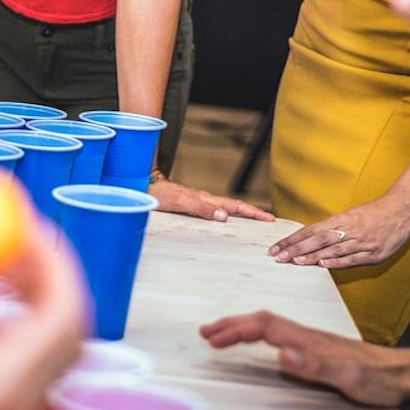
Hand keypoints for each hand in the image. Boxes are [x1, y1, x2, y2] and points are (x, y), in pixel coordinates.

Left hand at [150, 176, 273, 222]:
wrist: (140, 186)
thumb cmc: (157, 194)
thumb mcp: (179, 202)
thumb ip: (201, 208)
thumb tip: (224, 216)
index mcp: (205, 199)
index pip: (234, 206)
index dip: (252, 212)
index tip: (268, 218)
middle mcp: (204, 200)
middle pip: (233, 206)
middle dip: (252, 213)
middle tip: (268, 221)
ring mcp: (197, 202)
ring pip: (224, 209)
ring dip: (240, 215)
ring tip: (253, 223)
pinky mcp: (190, 206)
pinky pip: (213, 212)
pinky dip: (225, 216)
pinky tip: (225, 223)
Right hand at [199, 310, 403, 406]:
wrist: (403, 373)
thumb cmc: (377, 378)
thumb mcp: (346, 377)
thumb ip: (313, 364)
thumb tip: (280, 351)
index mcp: (308, 339)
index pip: (264, 326)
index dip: (236, 329)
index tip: (213, 337)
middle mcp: (307, 334)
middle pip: (261, 321)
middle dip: (231, 324)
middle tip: (206, 333)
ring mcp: (311, 339)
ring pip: (269, 325)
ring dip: (242, 327)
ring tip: (222, 334)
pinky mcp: (316, 346)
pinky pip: (278, 334)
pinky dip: (258, 334)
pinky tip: (258, 342)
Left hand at [267, 192, 409, 267]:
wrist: (404, 209)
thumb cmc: (376, 212)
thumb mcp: (352, 215)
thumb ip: (334, 228)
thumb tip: (313, 239)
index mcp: (342, 219)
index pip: (311, 230)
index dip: (293, 239)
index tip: (278, 246)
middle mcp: (349, 230)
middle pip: (317, 240)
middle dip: (296, 249)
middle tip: (278, 256)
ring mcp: (362, 242)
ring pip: (332, 250)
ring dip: (312, 257)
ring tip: (294, 262)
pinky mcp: (375, 254)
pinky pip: (353, 259)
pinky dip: (337, 262)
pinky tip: (324, 265)